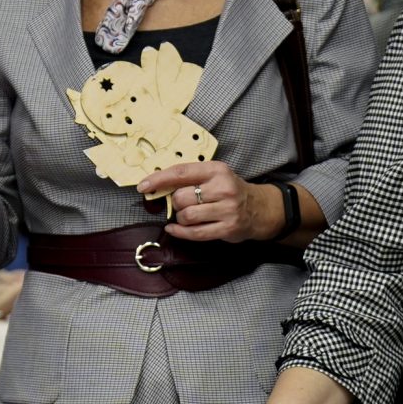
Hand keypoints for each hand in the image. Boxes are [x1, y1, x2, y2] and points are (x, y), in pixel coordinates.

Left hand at [140, 161, 276, 243]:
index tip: (143, 186)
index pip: (181, 172)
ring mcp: (227, 210)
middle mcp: (223, 188)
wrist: (258, 208)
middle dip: (175, 203)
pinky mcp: (227, 228)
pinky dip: (180, 232)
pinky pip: (195, 233)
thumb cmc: (228, 190)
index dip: (159, 179)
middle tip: (182, 203)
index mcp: (216, 170)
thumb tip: (156, 186)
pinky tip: (174, 229)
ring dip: (180, 218)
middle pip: (181, 197)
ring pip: (187, 216)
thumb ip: (189, 178)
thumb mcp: (214, 176)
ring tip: (187, 216)